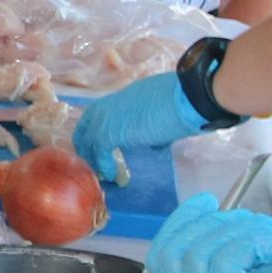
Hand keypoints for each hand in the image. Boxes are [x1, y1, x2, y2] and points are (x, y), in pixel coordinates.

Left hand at [73, 69, 214, 181]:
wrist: (186, 97)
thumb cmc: (180, 102)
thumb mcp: (159, 112)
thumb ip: (149, 126)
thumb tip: (153, 143)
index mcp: (121, 98)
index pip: (96, 114)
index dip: (93, 132)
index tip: (96, 148)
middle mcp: (108, 105)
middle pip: (85, 126)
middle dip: (86, 145)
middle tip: (94, 164)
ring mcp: (106, 117)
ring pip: (88, 139)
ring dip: (94, 158)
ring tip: (101, 174)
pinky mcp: (110, 131)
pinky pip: (99, 151)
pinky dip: (104, 165)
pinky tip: (112, 175)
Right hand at [146, 202, 271, 272]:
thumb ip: (238, 247)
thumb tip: (215, 212)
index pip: (162, 260)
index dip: (180, 222)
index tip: (209, 201)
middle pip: (171, 255)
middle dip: (213, 223)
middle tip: (256, 226)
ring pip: (194, 257)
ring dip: (236, 230)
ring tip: (271, 238)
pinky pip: (221, 267)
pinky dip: (247, 242)